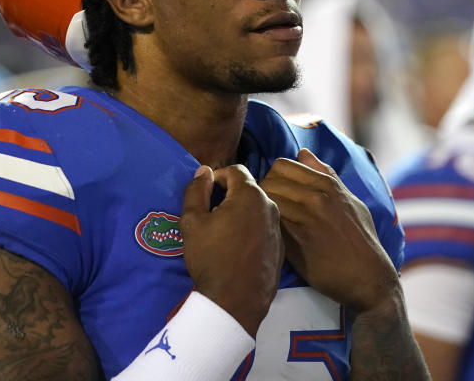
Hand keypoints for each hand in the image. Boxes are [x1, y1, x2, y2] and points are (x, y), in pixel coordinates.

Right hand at [181, 164, 283, 336]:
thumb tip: (204, 170)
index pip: (235, 170)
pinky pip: (265, 228)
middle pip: (249, 189)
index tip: (207, 192)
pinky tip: (239, 247)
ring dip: (242, 212)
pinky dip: (252, 229)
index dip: (218, 176)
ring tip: (225, 231)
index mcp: (250, 195)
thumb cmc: (211, 258)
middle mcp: (270, 207)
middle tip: (212, 213)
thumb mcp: (192, 222)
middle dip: (230, 194)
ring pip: (258, 208)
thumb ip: (196, 190)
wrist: (235, 302)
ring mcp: (278, 228)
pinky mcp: (281, 247)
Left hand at [260, 149, 398, 313]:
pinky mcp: (295, 243)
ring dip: (261, 211)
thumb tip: (302, 153)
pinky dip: (265, 227)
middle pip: (269, 181)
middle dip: (263, 192)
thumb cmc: (361, 240)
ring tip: (265, 223)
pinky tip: (271, 237)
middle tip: (266, 209)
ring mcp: (305, 219)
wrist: (368, 278)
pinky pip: (268, 224)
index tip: (276, 191)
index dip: (274, 177)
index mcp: (327, 185)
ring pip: (264, 201)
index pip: (282, 165)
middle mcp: (316, 198)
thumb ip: (326, 175)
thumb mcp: (350, 201)